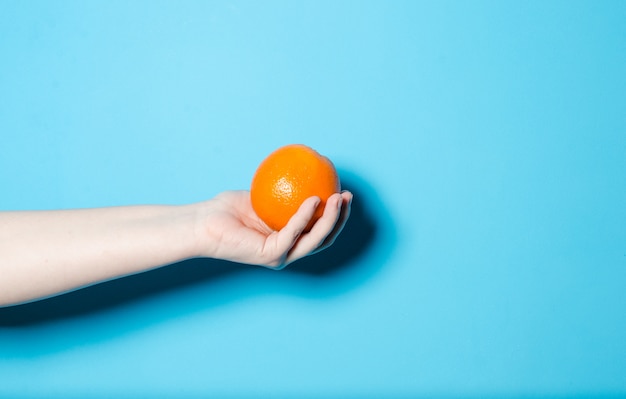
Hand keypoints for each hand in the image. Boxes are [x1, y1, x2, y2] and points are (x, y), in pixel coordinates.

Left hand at [199, 190, 352, 268]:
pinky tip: (314, 199)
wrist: (204, 224)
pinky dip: (305, 216)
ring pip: (315, 240)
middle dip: (341, 218)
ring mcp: (280, 256)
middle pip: (324, 238)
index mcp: (287, 240)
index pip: (319, 230)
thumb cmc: (227, 209)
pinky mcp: (270, 255)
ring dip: (331, 220)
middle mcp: (287, 251)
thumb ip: (282, 190)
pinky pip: (293, 233)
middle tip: (347, 196)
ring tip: (338, 197)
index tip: (343, 192)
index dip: (336, 215)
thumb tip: (302, 169)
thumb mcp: (261, 195)